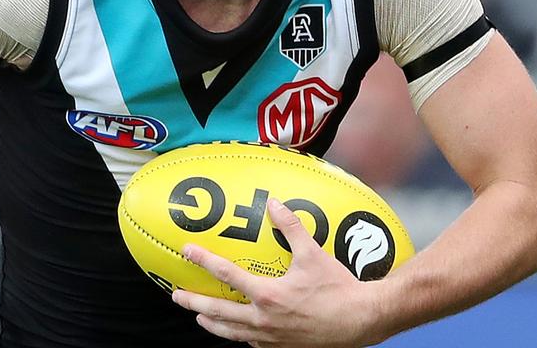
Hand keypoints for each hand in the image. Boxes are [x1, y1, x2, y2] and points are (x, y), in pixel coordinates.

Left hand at [172, 198, 384, 347]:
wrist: (359, 320)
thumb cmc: (337, 287)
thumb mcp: (313, 253)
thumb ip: (291, 227)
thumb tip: (275, 204)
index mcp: (268, 295)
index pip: (226, 274)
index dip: (203, 260)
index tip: (186, 251)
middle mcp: (264, 319)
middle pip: (218, 311)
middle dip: (194, 302)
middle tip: (176, 295)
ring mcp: (271, 336)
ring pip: (231, 332)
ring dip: (212, 323)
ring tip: (198, 316)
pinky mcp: (282, 346)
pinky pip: (252, 343)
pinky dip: (238, 336)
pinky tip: (236, 331)